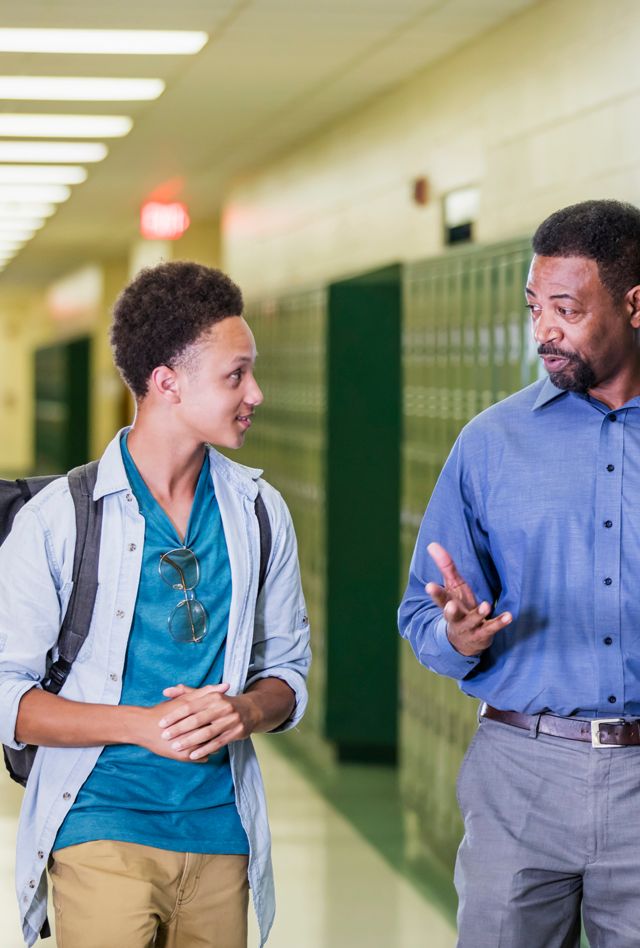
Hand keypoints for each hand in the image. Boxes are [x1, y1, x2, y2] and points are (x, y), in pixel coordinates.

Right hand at [128, 685, 230, 762]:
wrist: (144, 727)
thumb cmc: (165, 710)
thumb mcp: (185, 699)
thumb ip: (206, 692)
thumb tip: (226, 685)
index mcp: (195, 718)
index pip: (217, 718)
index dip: (223, 716)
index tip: (225, 714)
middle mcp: (193, 734)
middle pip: (214, 733)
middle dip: (220, 730)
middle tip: (224, 726)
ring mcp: (189, 747)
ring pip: (210, 747)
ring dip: (215, 743)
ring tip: (216, 737)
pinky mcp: (184, 757)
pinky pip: (202, 757)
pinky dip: (206, 752)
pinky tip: (207, 747)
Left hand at [157, 683, 259, 759]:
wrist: (251, 710)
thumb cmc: (222, 703)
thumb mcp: (207, 695)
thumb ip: (186, 693)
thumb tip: (165, 691)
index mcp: (213, 696)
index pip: (190, 706)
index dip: (175, 715)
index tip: (161, 723)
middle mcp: (222, 707)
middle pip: (197, 719)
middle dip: (179, 728)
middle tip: (165, 736)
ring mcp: (231, 720)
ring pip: (207, 732)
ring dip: (190, 741)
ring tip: (176, 746)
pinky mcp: (236, 732)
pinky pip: (218, 742)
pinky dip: (204, 749)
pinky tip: (192, 755)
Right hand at [425, 542, 511, 656]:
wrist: (465, 641)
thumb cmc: (458, 606)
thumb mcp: (452, 586)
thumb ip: (445, 566)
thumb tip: (432, 544)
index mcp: (447, 604)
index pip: (439, 598)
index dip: (435, 593)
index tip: (430, 586)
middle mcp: (456, 618)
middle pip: (451, 614)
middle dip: (450, 611)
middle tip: (449, 606)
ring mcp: (470, 627)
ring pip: (473, 621)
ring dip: (479, 613)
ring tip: (486, 605)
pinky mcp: (485, 633)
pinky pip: (492, 627)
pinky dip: (500, 622)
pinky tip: (509, 616)